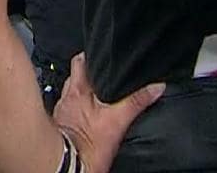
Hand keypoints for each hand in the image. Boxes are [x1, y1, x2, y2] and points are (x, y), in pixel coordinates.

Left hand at [53, 54, 164, 172]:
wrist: (69, 165)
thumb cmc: (88, 145)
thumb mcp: (118, 121)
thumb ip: (136, 102)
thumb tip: (156, 87)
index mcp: (78, 89)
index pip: (80, 61)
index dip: (91, 56)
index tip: (102, 55)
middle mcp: (67, 96)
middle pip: (74, 73)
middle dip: (86, 71)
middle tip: (101, 74)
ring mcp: (62, 109)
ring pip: (70, 90)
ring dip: (80, 89)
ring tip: (96, 93)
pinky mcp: (59, 123)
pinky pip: (67, 108)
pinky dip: (76, 107)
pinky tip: (86, 114)